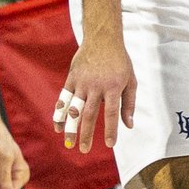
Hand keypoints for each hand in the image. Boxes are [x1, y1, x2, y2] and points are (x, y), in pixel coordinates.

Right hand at [57, 32, 134, 154]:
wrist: (102, 38)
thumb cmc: (120, 62)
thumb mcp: (130, 81)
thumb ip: (128, 104)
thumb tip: (128, 126)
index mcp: (113, 87)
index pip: (111, 113)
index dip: (111, 130)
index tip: (110, 144)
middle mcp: (96, 86)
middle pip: (90, 114)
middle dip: (86, 134)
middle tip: (84, 150)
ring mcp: (82, 82)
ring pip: (74, 108)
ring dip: (70, 127)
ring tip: (69, 143)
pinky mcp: (72, 78)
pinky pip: (64, 97)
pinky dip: (60, 112)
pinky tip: (57, 125)